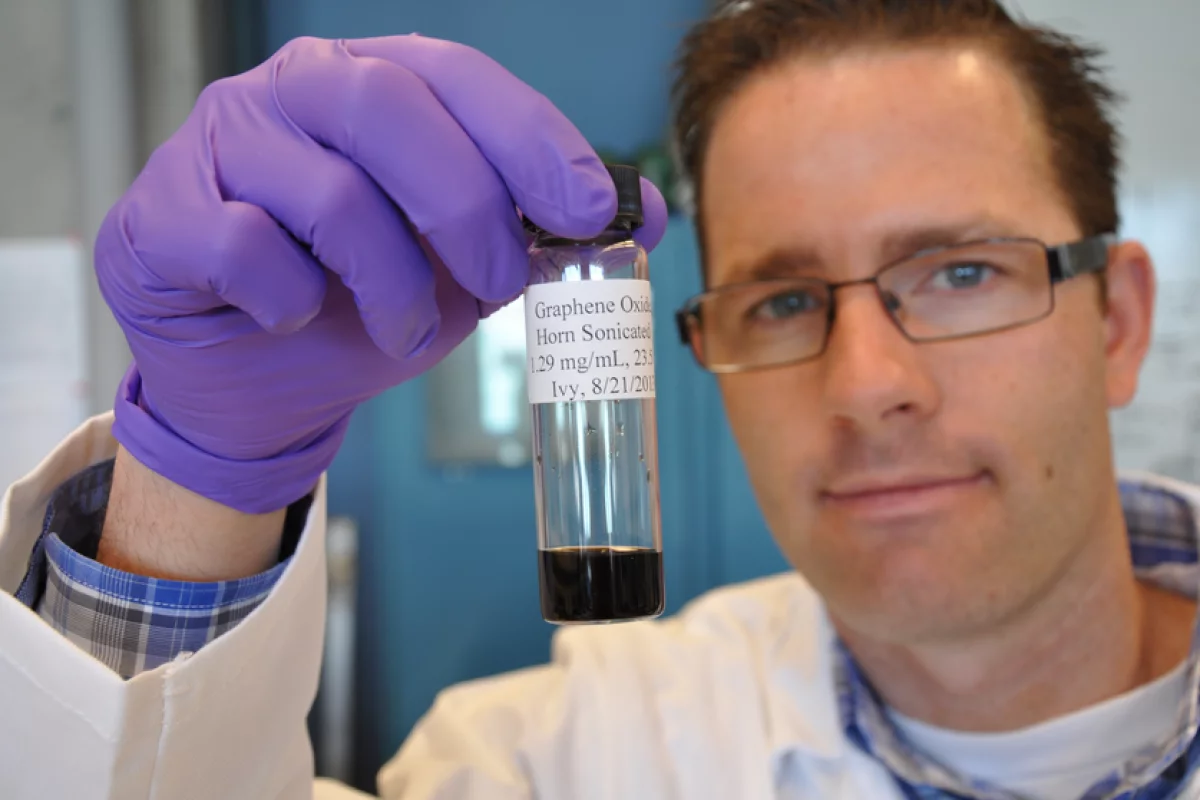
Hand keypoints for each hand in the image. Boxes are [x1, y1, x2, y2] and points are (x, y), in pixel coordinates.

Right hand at [98, 35, 668, 512]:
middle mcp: (295, 92)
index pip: (458, 78)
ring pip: (327, 188)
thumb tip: (644, 218)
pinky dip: (291, 297)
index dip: (531, 137)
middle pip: (390, 110)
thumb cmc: (359, 305)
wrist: (253, 380)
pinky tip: (296, 315)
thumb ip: (538, 236)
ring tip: (402, 333)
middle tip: (501, 287)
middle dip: (467, 209)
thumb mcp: (465, 273)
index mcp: (374, 85)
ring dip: (389, 281)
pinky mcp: (163, 212)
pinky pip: (244, 246)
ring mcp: (222, 142)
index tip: (592, 208)